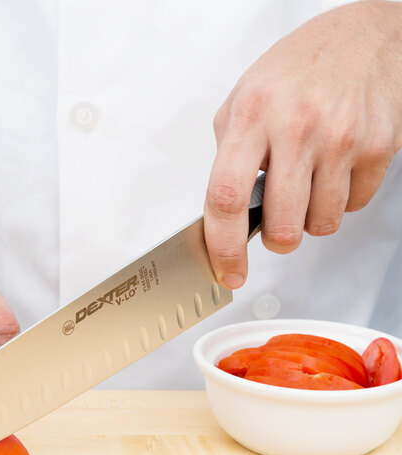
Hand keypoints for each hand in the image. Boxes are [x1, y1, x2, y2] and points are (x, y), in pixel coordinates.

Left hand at [204, 0, 401, 288]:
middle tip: (277, 223)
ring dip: (309, 219)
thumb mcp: (243, 100)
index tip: (229, 272)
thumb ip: (229, 155)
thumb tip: (224, 210)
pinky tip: (334, 170)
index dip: (223, 247)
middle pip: (282, 227)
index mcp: (252, 118)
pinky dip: (340, 201)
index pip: (226, 198)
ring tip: (308, 184)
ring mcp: (340, 139)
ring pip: (320, 225)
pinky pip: (354, 206)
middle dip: (277, 240)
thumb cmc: (297, 70)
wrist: (364, 36)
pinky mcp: (377, 147)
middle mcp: (296, 128)